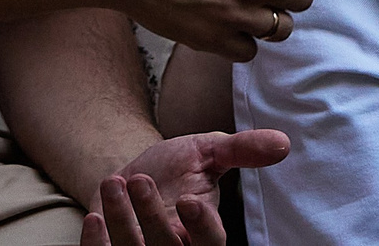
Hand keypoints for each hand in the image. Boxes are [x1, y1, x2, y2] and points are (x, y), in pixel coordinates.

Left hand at [80, 130, 288, 245]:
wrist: (131, 179)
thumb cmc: (176, 168)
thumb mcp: (210, 152)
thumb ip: (243, 149)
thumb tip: (282, 142)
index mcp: (204, 235)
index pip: (211, 245)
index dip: (202, 229)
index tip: (189, 199)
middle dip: (151, 217)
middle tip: (141, 180)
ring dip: (121, 222)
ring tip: (114, 182)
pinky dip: (96, 243)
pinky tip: (96, 215)